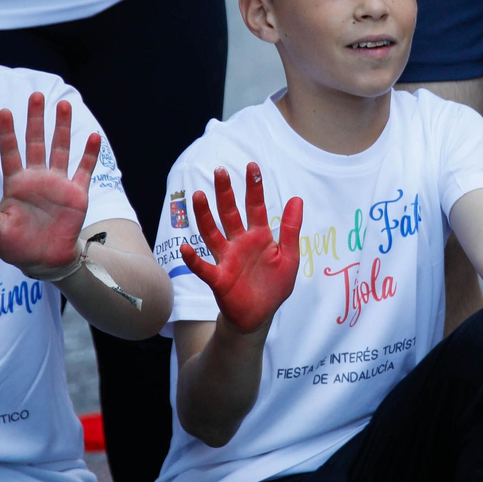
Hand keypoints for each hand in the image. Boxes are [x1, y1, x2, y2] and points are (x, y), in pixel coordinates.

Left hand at [0, 93, 100, 280]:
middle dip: (36, 120)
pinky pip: (84, 170)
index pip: (10, 152)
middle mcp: (37, 177)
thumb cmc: (15, 246)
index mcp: (15, 183)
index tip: (4, 112)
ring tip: (63, 106)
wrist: (43, 260)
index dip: (7, 133)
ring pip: (60, 149)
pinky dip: (89, 154)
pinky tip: (93, 137)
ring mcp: (58, 183)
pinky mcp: (76, 193)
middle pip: (36, 142)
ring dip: (62, 128)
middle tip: (36, 96)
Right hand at [180, 164, 303, 333]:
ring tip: (198, 196)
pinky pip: (203, 267)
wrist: (260, 315)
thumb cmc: (274, 285)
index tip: (252, 166)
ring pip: (212, 233)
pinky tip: (185, 247)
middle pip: (229, 213)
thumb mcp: (289, 256)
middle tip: (220, 171)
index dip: (254, 187)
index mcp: (259, 236)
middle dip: (225, 193)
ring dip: (204, 216)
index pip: (256, 207)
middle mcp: (239, 243)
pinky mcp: (218, 278)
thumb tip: (297, 198)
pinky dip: (193, 258)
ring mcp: (227, 259)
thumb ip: (291, 229)